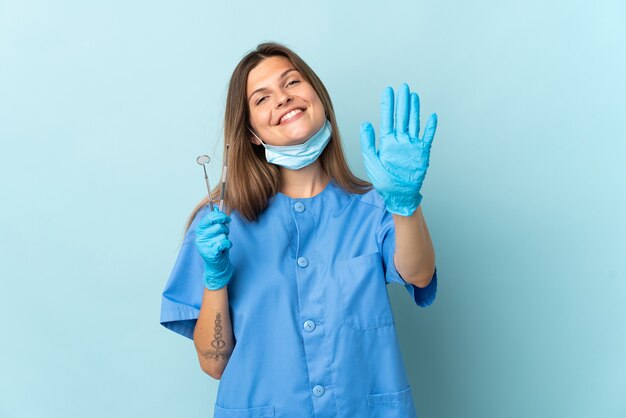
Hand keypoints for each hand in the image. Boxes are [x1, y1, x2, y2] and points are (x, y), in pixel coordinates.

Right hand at [195, 208, 232, 289]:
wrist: (217, 265)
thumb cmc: (217, 246)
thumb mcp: (216, 232)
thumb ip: (215, 221)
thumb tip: (217, 208)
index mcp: (200, 229)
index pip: (210, 218)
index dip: (220, 216)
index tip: (226, 218)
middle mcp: (200, 237)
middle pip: (218, 226)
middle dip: (225, 229)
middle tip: (224, 234)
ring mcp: (204, 245)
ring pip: (222, 235)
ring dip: (226, 238)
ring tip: (222, 243)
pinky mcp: (210, 253)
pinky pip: (224, 243)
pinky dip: (227, 244)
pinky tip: (224, 248)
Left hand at [360, 83, 437, 215]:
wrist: (399, 194)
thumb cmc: (384, 181)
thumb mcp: (372, 161)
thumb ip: (368, 143)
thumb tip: (365, 124)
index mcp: (387, 141)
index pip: (388, 118)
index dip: (388, 104)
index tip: (388, 91)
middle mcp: (400, 140)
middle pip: (402, 117)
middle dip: (402, 102)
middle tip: (402, 87)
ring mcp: (412, 145)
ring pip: (414, 123)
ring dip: (414, 109)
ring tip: (413, 95)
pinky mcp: (422, 152)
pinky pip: (427, 137)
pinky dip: (430, 127)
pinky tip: (431, 116)